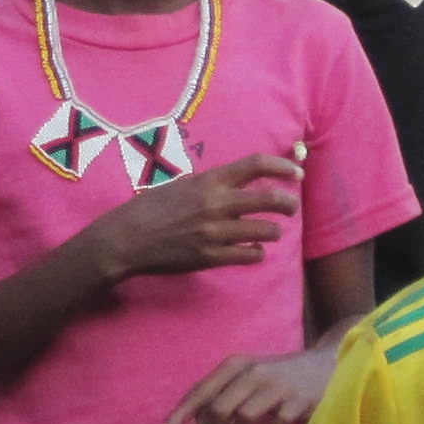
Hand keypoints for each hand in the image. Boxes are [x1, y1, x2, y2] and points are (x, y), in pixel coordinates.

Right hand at [91, 154, 302, 282]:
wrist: (127, 239)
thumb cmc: (150, 209)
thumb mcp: (182, 186)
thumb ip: (211, 186)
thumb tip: (237, 186)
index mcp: (209, 181)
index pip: (255, 165)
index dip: (282, 167)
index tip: (297, 173)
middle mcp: (216, 204)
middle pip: (269, 199)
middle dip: (288, 204)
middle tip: (291, 207)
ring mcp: (215, 232)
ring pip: (265, 231)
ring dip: (273, 232)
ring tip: (270, 232)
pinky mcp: (211, 257)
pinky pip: (249, 255)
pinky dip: (257, 253)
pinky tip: (253, 250)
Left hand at [163, 343, 340, 423]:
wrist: (331, 363)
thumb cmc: (281, 377)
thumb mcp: (248, 380)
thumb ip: (220, 402)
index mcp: (237, 364)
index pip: (200, 390)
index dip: (179, 414)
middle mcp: (254, 372)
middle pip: (218, 409)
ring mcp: (277, 385)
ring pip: (242, 420)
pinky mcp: (299, 401)